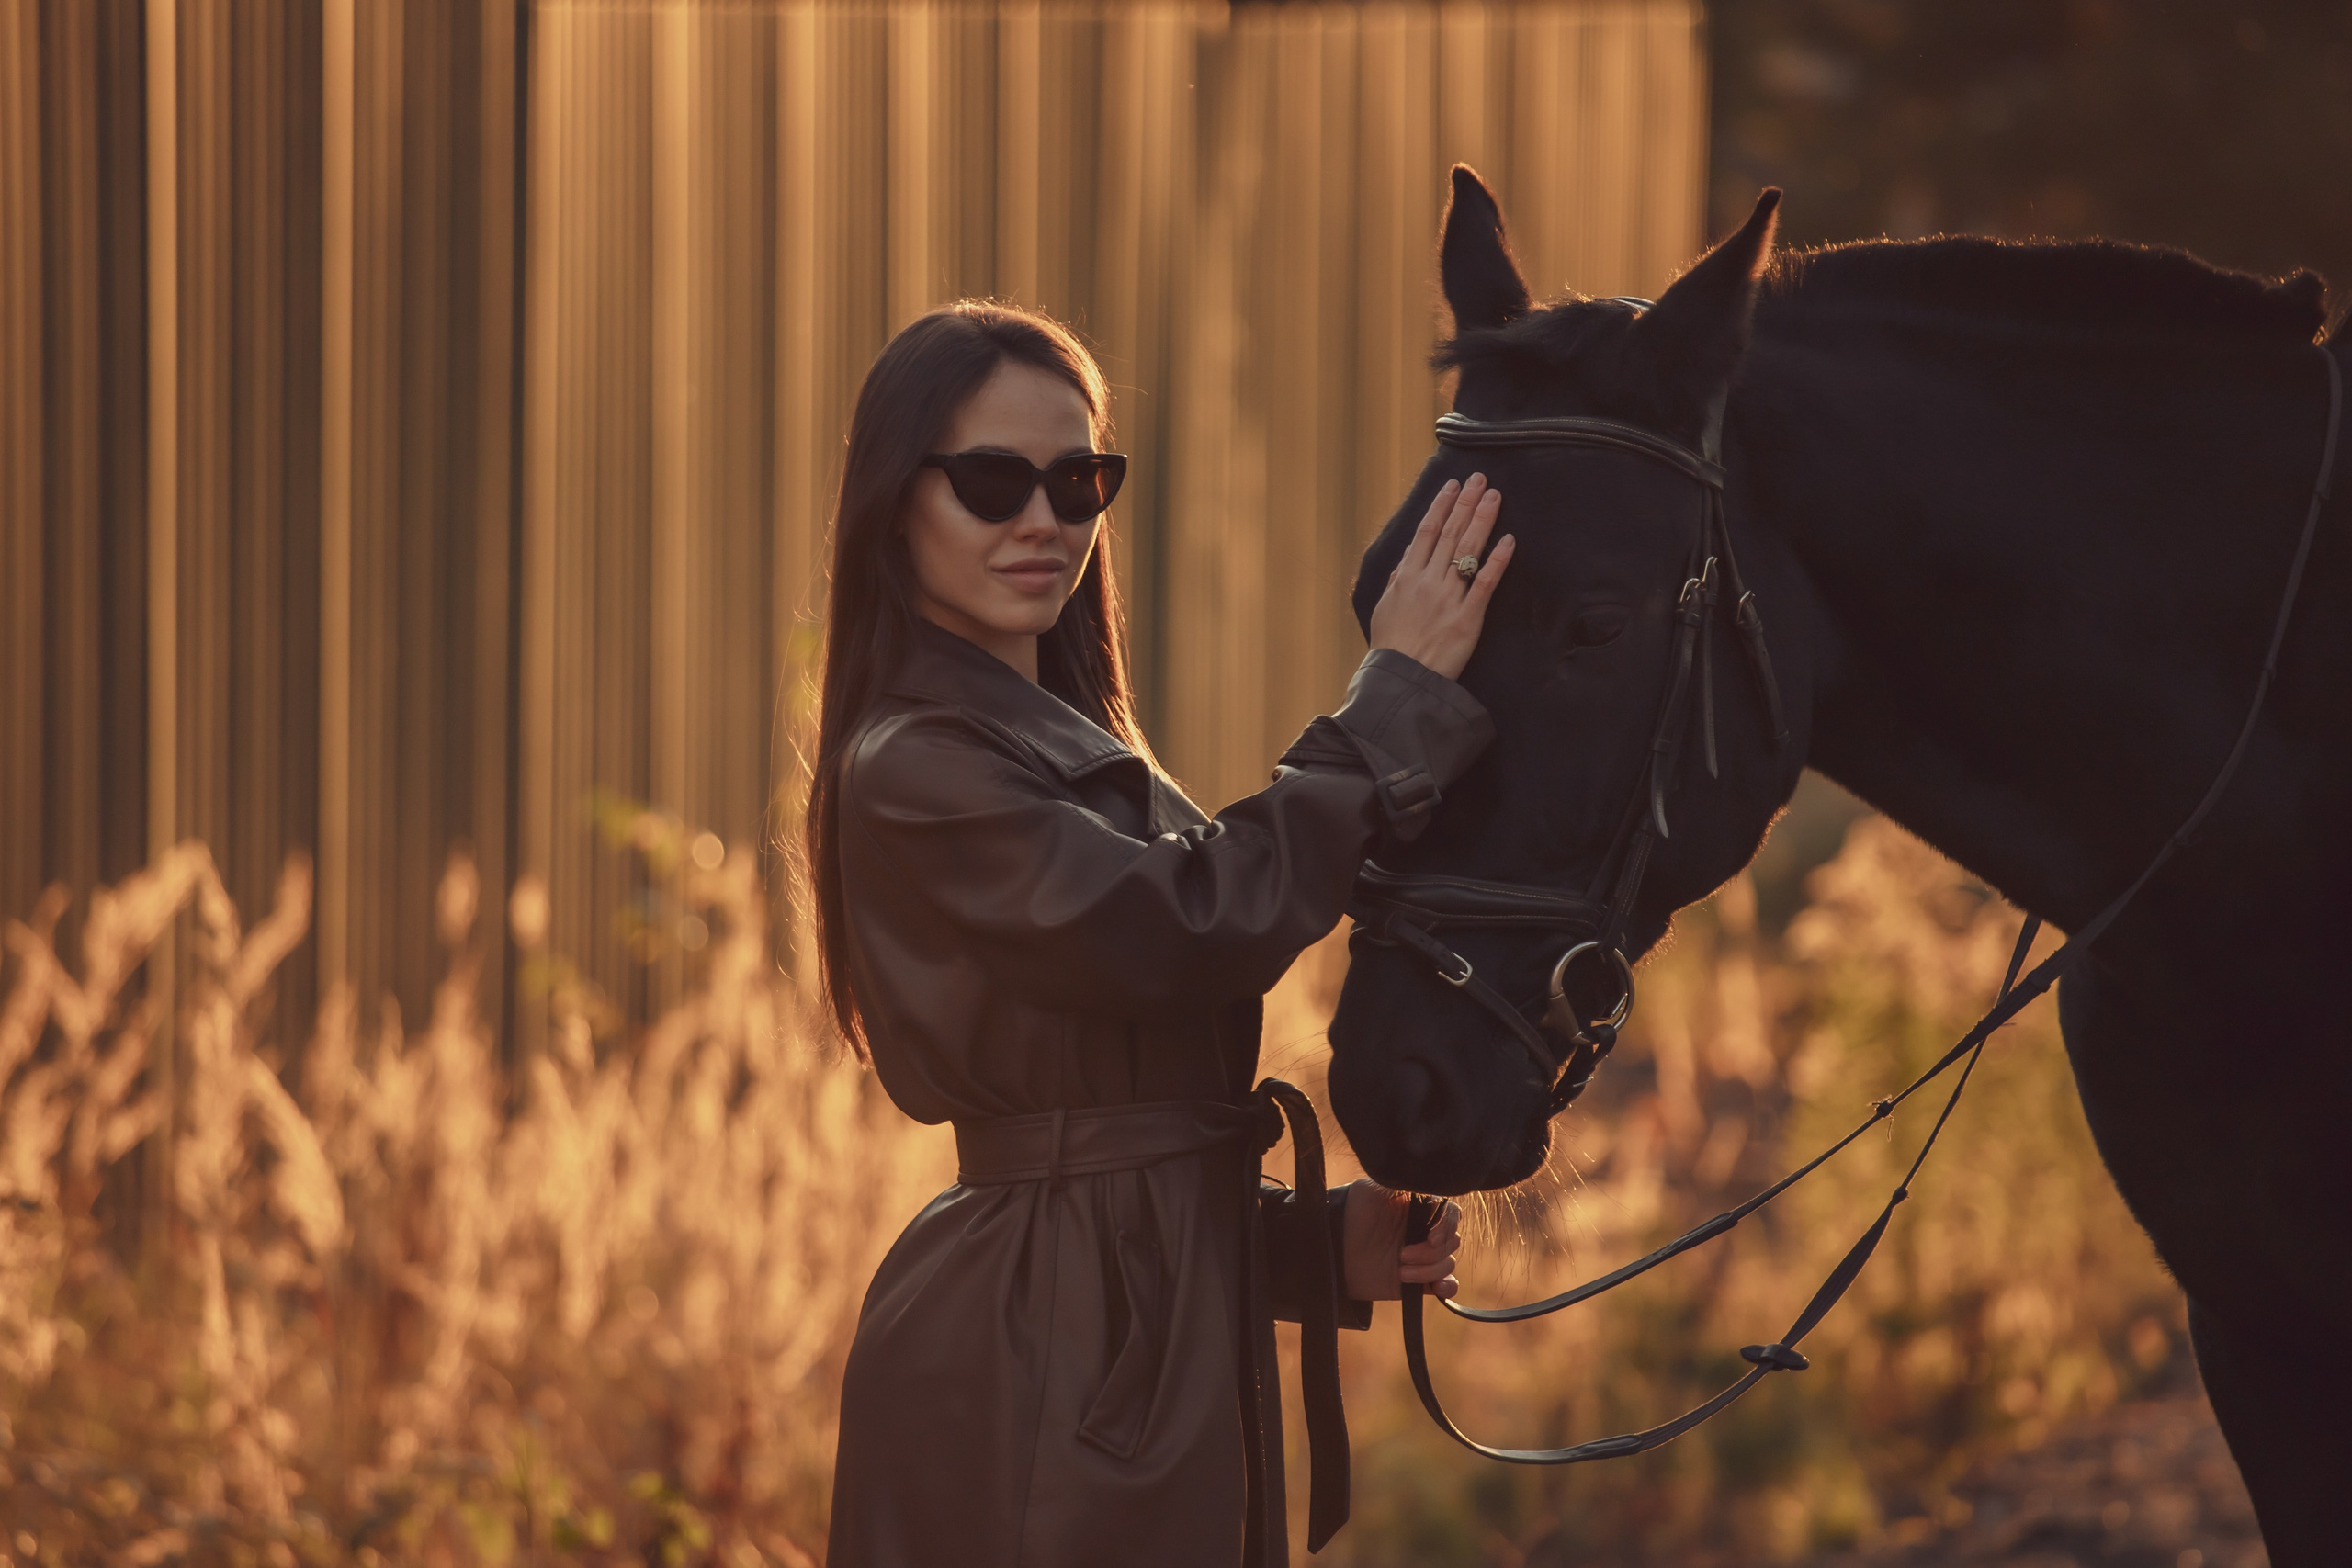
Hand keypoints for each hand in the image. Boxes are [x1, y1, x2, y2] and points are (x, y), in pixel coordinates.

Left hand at [1341, 1179, 1461, 1301]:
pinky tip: (1437, 1288)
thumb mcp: (1372, 1189)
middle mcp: (1425, 1230)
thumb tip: (1426, 1180)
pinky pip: (1448, 1284)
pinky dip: (1448, 1286)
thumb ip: (1401, 1182)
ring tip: (1400, 1272)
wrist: (1334, 1250)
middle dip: (1430, 1253)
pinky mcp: (1418, 1279)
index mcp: (1420, 1207)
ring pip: (1448, 1263)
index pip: (1451, 1213)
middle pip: (1452, 1241)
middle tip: (1402, 1255)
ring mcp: (1423, 1256)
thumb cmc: (1351, 1213)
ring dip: (1428, 1271)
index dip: (1447, 1226)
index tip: (1430, 1238)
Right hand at [1366, 474, 1513, 681]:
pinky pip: (1485, 584)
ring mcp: (1448, 598)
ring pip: (1467, 551)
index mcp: (1407, 577)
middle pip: (1450, 534)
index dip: (1441, 506)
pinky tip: (1509, 540)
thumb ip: (1398, 577)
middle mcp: (1427, 581)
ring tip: (1494, 496)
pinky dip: (1497, 560)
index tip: (1453, 485)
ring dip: (1482, 520)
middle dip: (1466, 503)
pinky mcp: (1467, 618)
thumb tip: (1409, 553)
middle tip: (1480, 479)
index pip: (1426, 532)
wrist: (1401, 679)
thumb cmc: (1392, 646)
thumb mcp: (1385, 606)